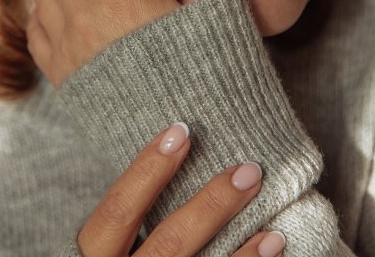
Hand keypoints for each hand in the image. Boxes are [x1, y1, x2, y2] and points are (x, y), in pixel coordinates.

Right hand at [76, 122, 284, 256]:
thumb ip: (122, 222)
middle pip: (170, 244)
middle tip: (249, 171)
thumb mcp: (100, 251)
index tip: (181, 130)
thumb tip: (174, 150)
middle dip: (212, 204)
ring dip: (243, 255)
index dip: (147, 168)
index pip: (117, 210)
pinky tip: (270, 253)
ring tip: (274, 229)